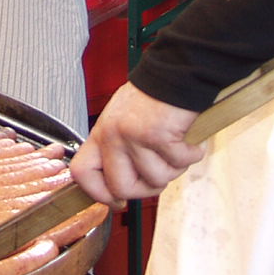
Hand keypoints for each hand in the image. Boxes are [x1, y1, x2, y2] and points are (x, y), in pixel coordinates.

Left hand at [67, 83, 205, 203]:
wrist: (176, 73)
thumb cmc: (154, 100)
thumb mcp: (124, 122)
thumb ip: (118, 152)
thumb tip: (118, 191)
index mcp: (101, 133)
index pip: (82, 173)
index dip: (99, 194)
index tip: (117, 201)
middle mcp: (112, 135)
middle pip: (122, 188)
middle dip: (147, 189)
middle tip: (160, 174)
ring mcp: (133, 136)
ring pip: (156, 179)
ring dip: (174, 167)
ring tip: (176, 146)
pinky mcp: (157, 134)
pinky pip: (179, 162)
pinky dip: (192, 153)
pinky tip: (189, 138)